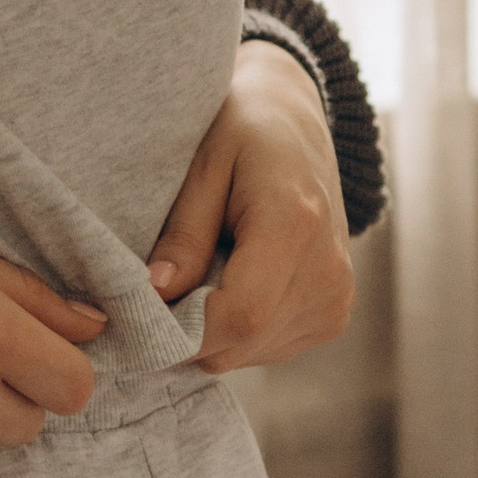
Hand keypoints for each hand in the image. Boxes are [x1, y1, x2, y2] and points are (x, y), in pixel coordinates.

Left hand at [148, 39, 354, 371]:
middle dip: (187, 330)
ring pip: (248, 353)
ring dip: (212, 330)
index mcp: (295, 224)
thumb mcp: (203, 166)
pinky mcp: (334, 314)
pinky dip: (236, 329)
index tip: (140, 310)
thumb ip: (183, 235)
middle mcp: (328, 271)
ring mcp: (336, 297)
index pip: (239, 317)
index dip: (182, 330)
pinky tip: (233, 280)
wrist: (299, 124)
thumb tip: (154, 295)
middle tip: (163, 284)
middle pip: (240, 343)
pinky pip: (266, 348)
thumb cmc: (244, 131)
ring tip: (205, 269)